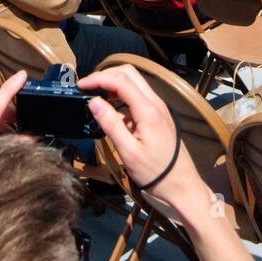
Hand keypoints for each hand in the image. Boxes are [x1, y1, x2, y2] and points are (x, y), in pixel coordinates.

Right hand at [78, 65, 208, 221]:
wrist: (181, 186)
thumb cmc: (155, 173)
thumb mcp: (128, 152)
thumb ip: (110, 124)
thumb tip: (93, 101)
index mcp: (148, 110)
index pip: (121, 81)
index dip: (98, 78)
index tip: (80, 85)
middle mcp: (155, 103)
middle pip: (129, 74)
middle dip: (106, 75)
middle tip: (87, 87)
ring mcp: (158, 108)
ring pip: (134, 83)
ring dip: (114, 83)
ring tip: (95, 95)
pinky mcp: (158, 115)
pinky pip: (138, 96)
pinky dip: (121, 95)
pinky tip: (110, 109)